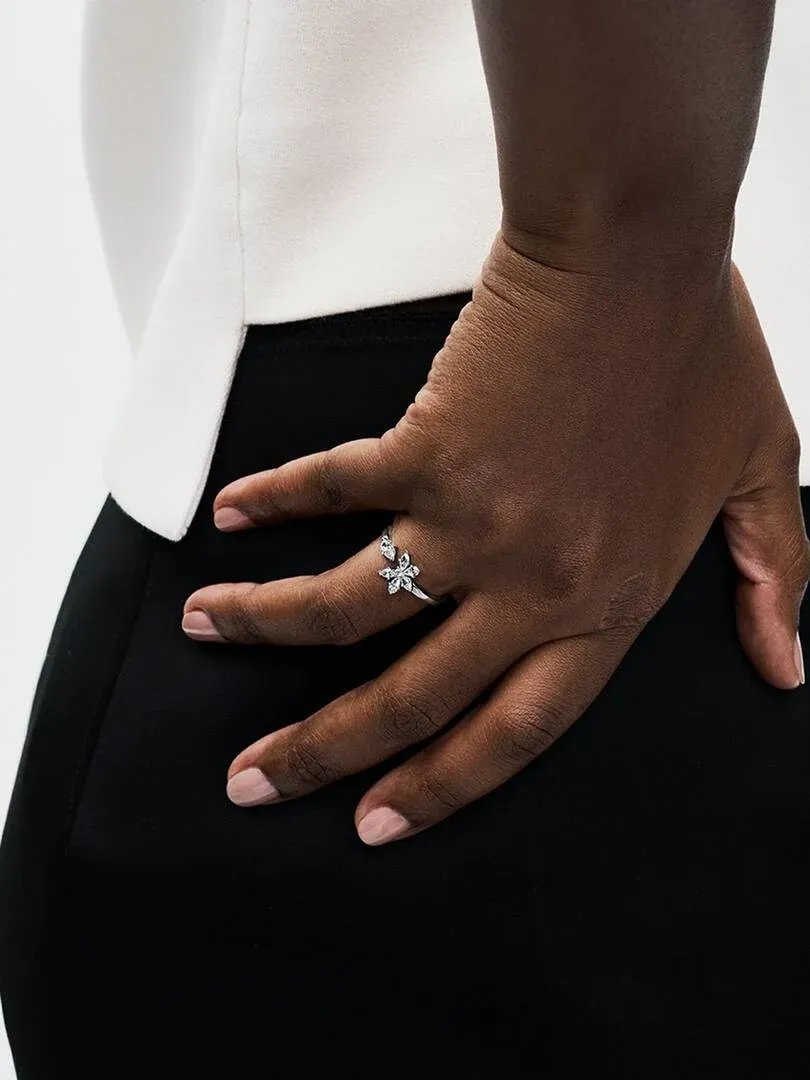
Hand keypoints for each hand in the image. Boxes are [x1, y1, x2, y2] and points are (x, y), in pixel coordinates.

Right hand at [183, 230, 808, 844]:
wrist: (640, 249)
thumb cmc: (701, 352)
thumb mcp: (762, 471)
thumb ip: (774, 574)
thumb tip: (788, 667)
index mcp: (607, 601)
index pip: (515, 730)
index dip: (443, 786)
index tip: (376, 821)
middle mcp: (530, 582)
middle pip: (409, 697)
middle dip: (323, 754)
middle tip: (254, 783)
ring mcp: (470, 518)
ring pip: (347, 607)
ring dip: (263, 625)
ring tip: (203, 630)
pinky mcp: (425, 448)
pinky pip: (333, 489)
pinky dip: (274, 500)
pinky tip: (228, 515)